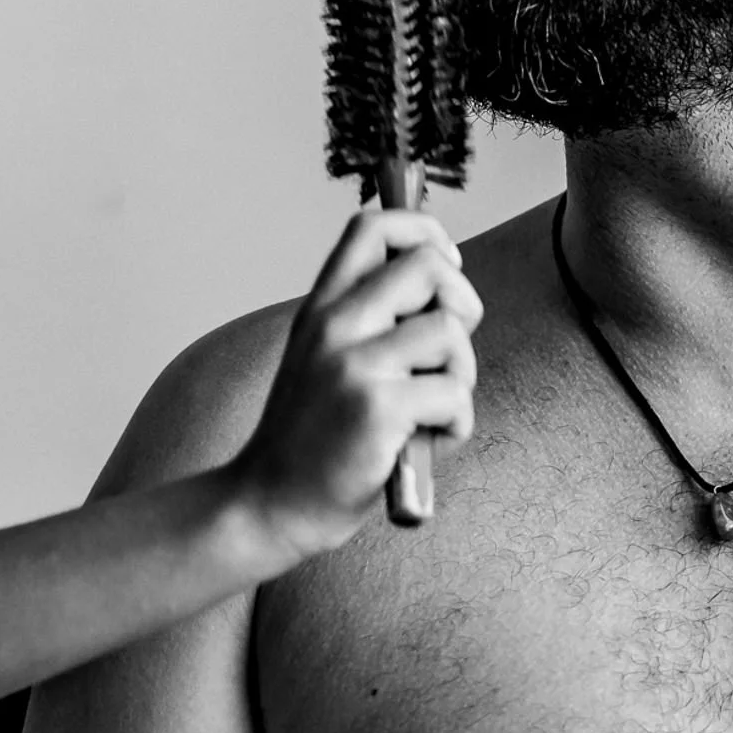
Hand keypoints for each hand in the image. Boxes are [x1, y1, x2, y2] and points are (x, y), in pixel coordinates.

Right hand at [228, 210, 482, 562]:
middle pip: (430, 265)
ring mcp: (355, 366)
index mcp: (322, 308)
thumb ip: (368, 318)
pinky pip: (454, 393)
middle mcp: (334, 325)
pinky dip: (456, 425)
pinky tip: (424, 444)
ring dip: (460, 374)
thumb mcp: (323, 358)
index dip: (425, 232)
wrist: (269, 506)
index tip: (442, 268)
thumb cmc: (311, 438)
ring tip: (429, 410)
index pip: (374, 226)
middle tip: (444, 351)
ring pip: (451, 331)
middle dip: (462, 303)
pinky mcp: (378, 410)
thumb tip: (442, 277)